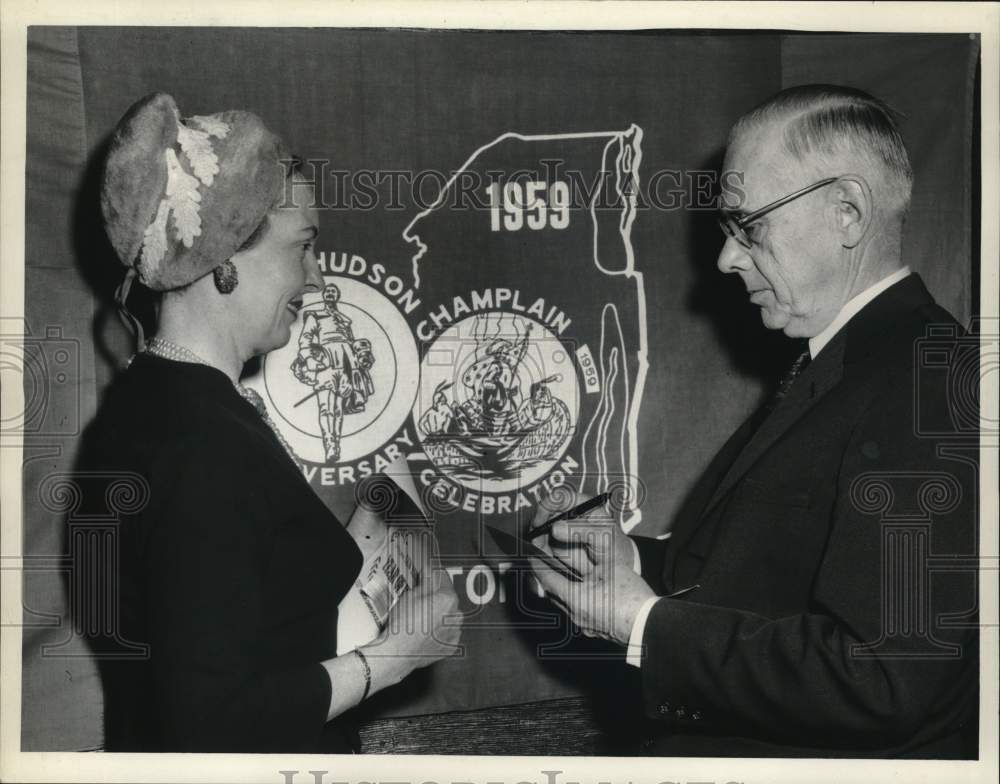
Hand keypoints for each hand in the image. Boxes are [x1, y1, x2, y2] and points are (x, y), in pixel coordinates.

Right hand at [360, 532, 461, 689]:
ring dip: (438, 613)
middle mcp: (456, 615)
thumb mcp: (410, 596)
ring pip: (448, 615)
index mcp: (448, 599)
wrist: (398, 653)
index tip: (427, 573)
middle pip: (447, 597)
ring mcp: (454, 632)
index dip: (433, 574)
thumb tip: (430, 570)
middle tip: (419, 598)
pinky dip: (439, 630)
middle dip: (435, 596)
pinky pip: (447, 632)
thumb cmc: (403, 627)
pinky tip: (425, 630)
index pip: (443, 578)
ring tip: (420, 617)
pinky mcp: (450, 646)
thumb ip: (425, 581)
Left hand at [529, 491, 652, 644]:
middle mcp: (574, 614)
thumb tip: (568, 543)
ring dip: (559, 587)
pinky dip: (572, 597)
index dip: (538, 565)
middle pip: (552, 592)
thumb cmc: (631, 596)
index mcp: (575, 599)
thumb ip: (587, 556)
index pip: (547, 579)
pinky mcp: (591, 628)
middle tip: (542, 560)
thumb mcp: (609, 568)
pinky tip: (579, 589)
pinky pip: (574, 610)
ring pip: (562, 602)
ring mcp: (582, 624)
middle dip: (546, 576)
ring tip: (558, 572)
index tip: (531, 554)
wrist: (647, 625)